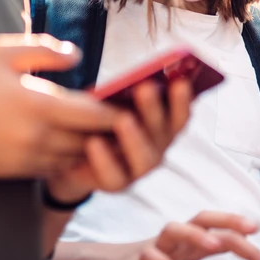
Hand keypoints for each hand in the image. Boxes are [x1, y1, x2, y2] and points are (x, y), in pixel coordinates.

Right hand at [0, 34, 123, 178]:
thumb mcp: (2, 51)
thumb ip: (46, 50)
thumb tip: (79, 57)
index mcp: (37, 105)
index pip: (95, 115)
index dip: (118, 111)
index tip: (134, 102)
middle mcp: (36, 138)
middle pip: (90, 140)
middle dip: (109, 130)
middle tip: (128, 116)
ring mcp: (25, 160)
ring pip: (74, 158)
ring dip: (88, 146)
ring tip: (102, 129)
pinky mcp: (14, 173)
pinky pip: (53, 168)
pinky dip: (66, 156)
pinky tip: (70, 141)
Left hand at [45, 77, 193, 202]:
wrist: (76, 153)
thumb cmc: (102, 117)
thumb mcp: (114, 101)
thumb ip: (127, 92)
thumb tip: (134, 76)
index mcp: (165, 124)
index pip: (180, 113)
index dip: (183, 99)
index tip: (179, 81)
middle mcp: (159, 147)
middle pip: (163, 131)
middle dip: (153, 109)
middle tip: (144, 88)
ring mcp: (141, 168)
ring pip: (145, 158)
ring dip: (135, 138)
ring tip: (123, 119)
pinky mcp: (118, 183)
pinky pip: (114, 176)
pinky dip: (105, 159)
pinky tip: (94, 142)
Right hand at [89, 212, 259, 259]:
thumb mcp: (185, 255)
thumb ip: (208, 248)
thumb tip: (241, 242)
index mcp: (189, 237)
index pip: (215, 224)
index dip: (236, 224)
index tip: (259, 231)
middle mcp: (175, 237)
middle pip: (200, 219)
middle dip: (226, 221)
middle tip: (249, 230)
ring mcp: (155, 247)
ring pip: (174, 230)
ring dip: (195, 235)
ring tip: (213, 246)